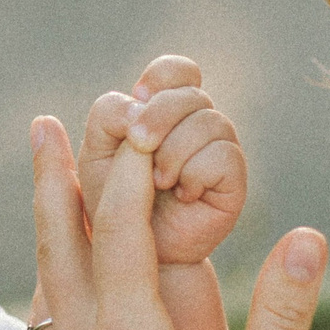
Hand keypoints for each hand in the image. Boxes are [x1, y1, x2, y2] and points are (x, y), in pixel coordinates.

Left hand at [24, 113, 322, 329]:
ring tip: (47, 188)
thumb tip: (309, 235)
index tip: (134, 121)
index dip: (126, 168)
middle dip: (52, 175)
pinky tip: (54, 289)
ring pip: (41, 287)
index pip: (117, 227)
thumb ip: (284, 319)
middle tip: (44, 123)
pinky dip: (46, 292)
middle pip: (55, 241)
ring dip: (45, 231)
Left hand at [79, 56, 246, 268]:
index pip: (179, 70)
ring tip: (158, 182)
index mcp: (164, 113)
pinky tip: (183, 194)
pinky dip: (194, 171)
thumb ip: (109, 116)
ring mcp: (219, 152)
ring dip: (173, 150)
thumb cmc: (109, 207)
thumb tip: (137, 100)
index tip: (139, 99)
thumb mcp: (96, 155)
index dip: (163, 77)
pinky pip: (223, 155)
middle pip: (191, 92)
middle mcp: (197, 127)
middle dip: (158, 115)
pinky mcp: (234, 182)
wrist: (132, 259)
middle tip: (138, 144)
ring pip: (209, 120)